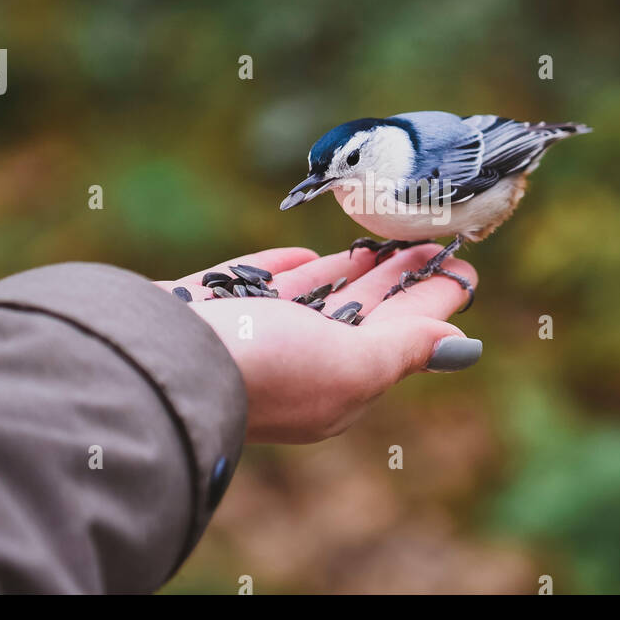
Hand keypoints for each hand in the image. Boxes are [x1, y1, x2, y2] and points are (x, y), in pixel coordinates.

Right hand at [155, 245, 480, 443]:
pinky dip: (288, 269)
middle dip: (397, 278)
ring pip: (314, 297)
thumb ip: (402, 349)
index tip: (464, 265)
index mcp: (337, 380)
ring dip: (351, 270)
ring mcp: (251, 336)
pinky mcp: (211, 309)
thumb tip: (461, 347)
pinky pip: (259, 284)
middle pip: (363, 313)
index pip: (402, 333)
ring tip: (382, 242)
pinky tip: (305, 254)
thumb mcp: (348, 364)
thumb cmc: (263, 366)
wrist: (154, 362)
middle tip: (428, 238)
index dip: (433, 299)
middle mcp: (297, 362)